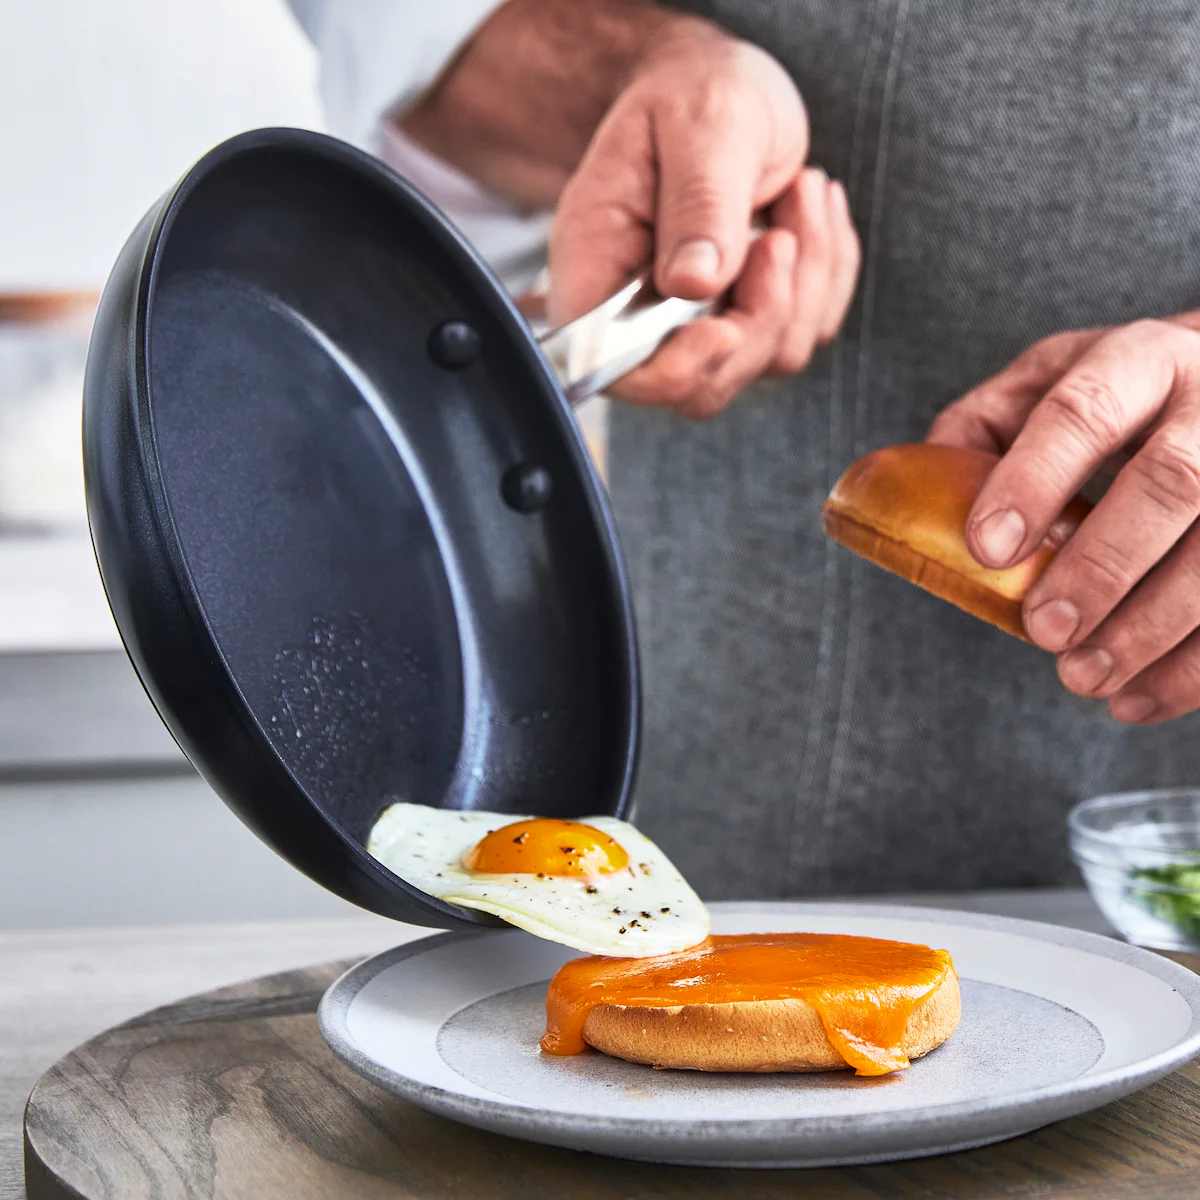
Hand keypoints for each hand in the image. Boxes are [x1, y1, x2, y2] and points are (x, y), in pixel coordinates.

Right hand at [401, 0, 858, 418]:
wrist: (715, 88)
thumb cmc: (692, 95)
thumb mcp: (700, 125)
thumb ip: (697, 204)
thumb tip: (693, 283)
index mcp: (596, 273)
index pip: (618, 371)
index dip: (677, 370)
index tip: (727, 323)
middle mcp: (639, 316)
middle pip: (704, 384)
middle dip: (765, 314)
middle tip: (779, 229)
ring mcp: (697, 326)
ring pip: (769, 358)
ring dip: (808, 278)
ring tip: (800, 192)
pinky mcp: (751, 320)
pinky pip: (808, 330)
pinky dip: (828, 273)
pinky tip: (809, 211)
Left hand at [928, 312, 1199, 723]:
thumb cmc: (1125, 394)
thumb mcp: (1051, 380)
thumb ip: (984, 425)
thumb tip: (925, 490)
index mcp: (1139, 359)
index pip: (1084, 410)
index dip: (1034, 479)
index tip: (988, 549)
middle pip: (1173, 481)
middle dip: (1103, 565)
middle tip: (1044, 630)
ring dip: (1152, 628)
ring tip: (1083, 679)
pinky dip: (1195, 667)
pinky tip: (1138, 700)